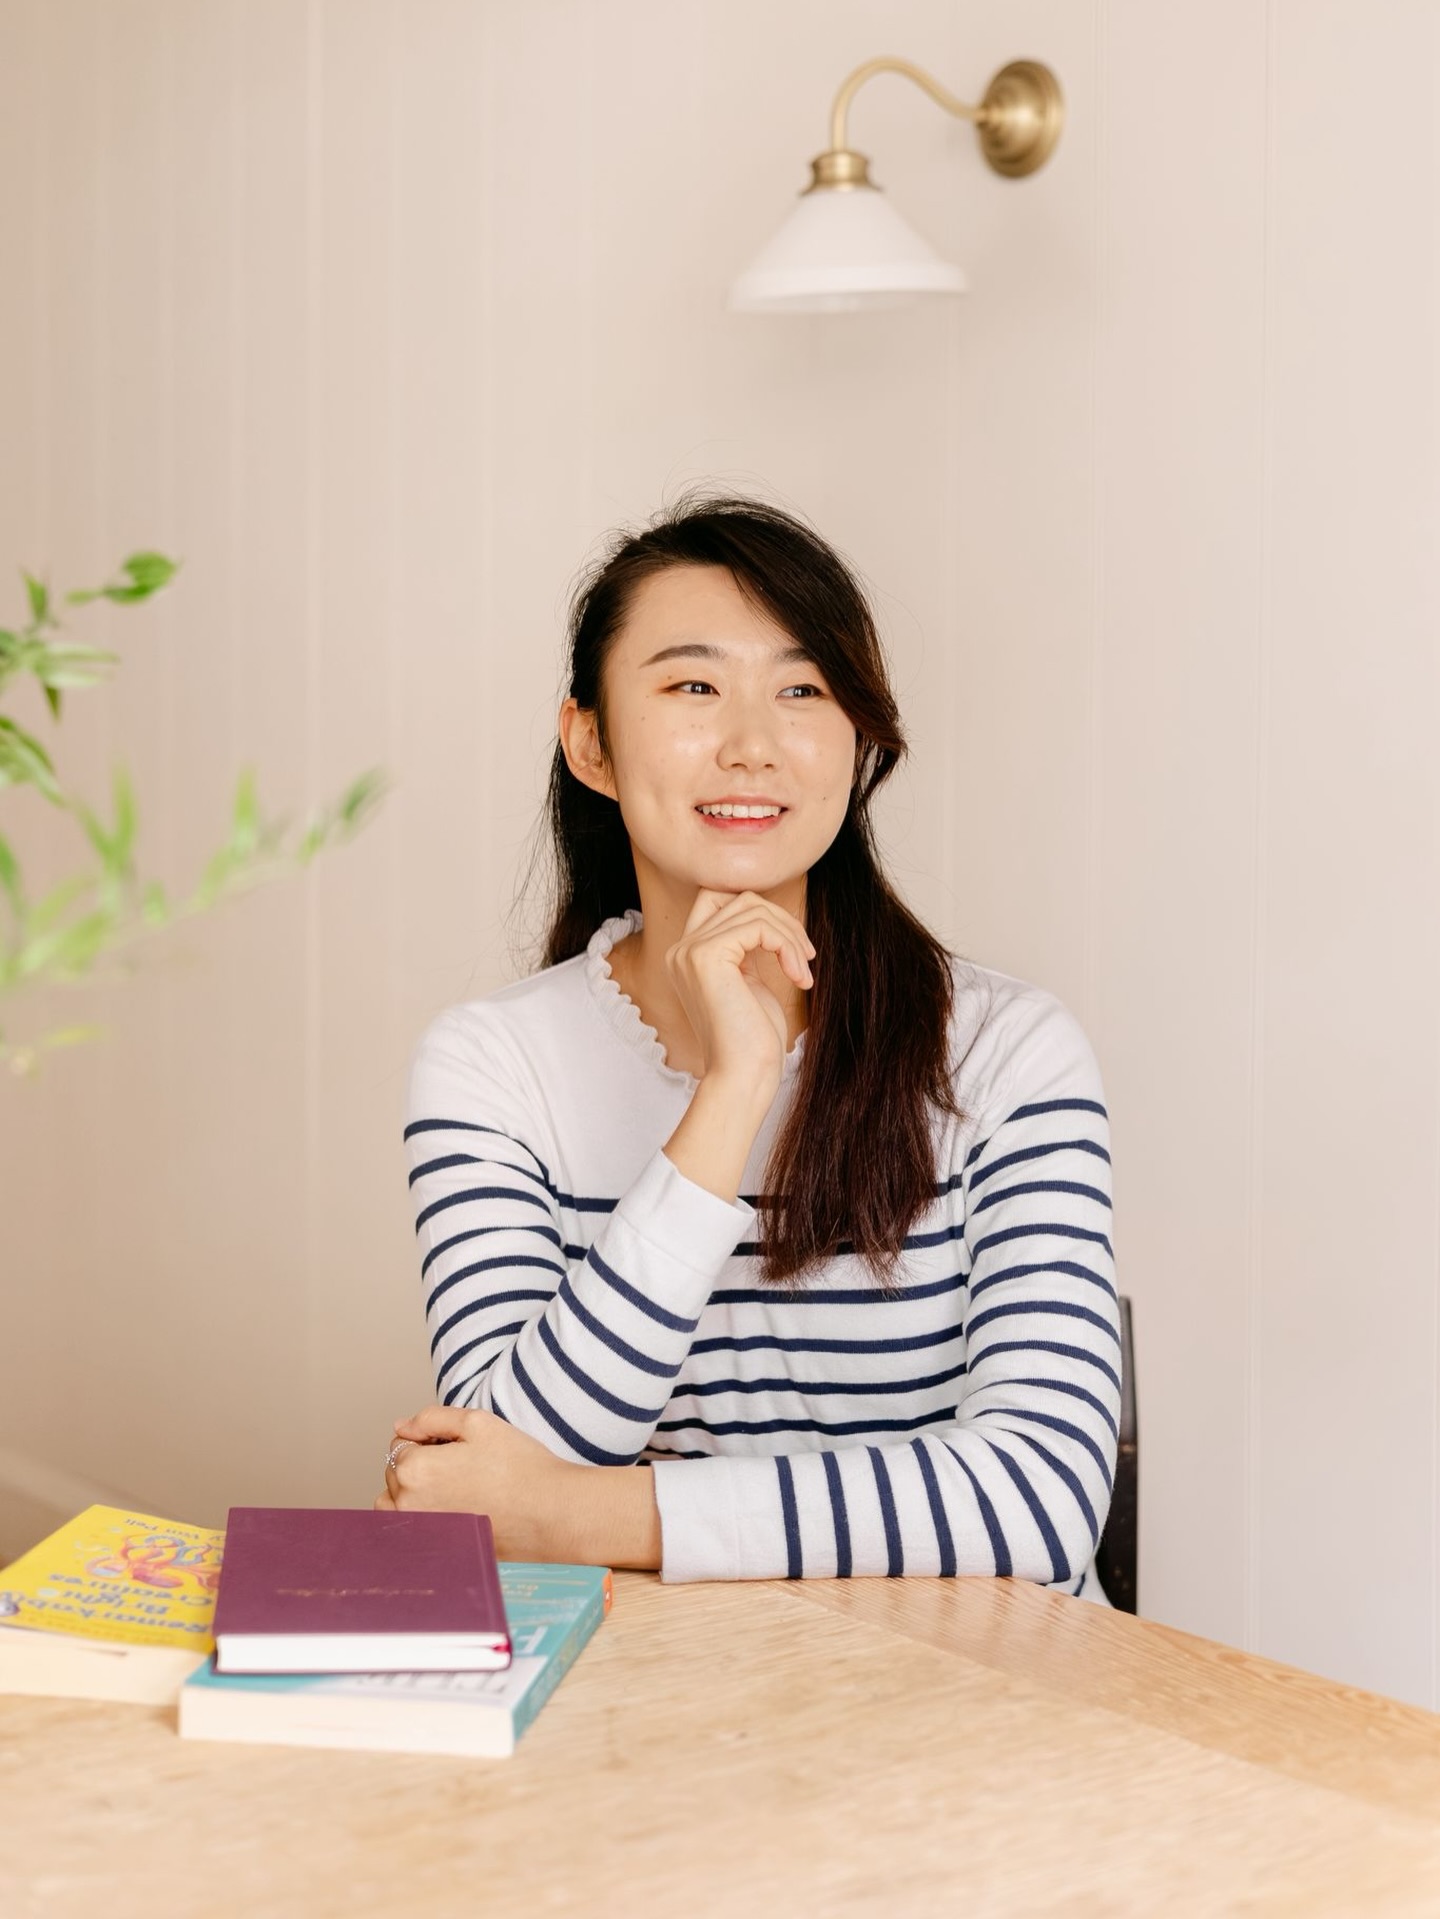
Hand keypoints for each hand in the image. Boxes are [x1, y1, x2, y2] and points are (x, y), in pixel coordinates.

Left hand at [375, 1404, 578, 1560]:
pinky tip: (458, 1511)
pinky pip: (412, 1531)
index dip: (428, 1437)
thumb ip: (431, 1418)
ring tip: (456, 1488)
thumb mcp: (477, 1423)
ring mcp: (421, 1533)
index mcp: (414, 1470)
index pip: (400, 1443)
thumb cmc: (520, 1467)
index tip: (457, 1444)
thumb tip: (402, 1426)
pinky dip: (424, 1518)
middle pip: (395, 1474)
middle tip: (463, 1464)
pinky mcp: (436, 1552)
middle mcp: (409, 1506)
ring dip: (414, 1492)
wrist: (551, 1514)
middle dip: (420, 1463)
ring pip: (396, 1505)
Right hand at [665, 889, 814, 1091]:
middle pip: (737, 898)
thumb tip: (768, 916)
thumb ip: (747, 949)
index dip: (760, 914)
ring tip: (803, 971)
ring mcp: (690, 951)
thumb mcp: (749, 984)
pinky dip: (787, 946)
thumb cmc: (753, 1041)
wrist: (744, 1078)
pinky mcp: (707, 956)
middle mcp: (680, 950)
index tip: (789, 948)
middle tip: (804, 955)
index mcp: (687, 957)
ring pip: (752, 908)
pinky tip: (798, 977)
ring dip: (789, 935)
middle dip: (779, 920)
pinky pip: (758, 926)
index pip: (719, 901)